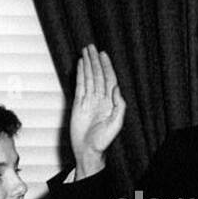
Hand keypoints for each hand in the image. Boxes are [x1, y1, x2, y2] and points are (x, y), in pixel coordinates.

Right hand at [69, 44, 124, 178]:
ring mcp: (89, 100)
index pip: (108, 79)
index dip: (106, 66)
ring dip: (87, 64)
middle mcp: (100, 98)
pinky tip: (80, 65)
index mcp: (110, 102)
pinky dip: (79, 74)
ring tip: (85, 51)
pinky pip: (79, 86)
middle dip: (95, 61)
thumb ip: (119, 106)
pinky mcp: (78, 104)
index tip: (102, 54)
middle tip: (91, 47)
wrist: (88, 151)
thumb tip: (117, 88)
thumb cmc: (103, 141)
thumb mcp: (116, 124)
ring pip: (88, 78)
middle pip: (98, 75)